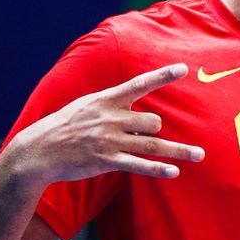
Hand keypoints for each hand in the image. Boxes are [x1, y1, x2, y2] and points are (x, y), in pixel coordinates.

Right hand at [8, 64, 204, 184]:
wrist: (40, 150)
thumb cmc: (67, 124)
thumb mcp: (88, 104)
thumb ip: (114, 102)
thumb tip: (136, 102)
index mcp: (107, 100)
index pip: (140, 84)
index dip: (163, 76)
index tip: (184, 68)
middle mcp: (111, 118)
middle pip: (152, 121)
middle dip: (155, 129)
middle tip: (143, 134)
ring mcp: (110, 140)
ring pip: (152, 143)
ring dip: (178, 150)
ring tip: (199, 154)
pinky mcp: (107, 160)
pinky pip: (139, 164)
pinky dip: (158, 168)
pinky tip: (174, 171)